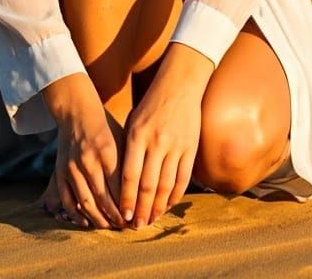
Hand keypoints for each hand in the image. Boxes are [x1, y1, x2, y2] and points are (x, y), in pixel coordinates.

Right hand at [40, 76, 123, 229]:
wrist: (76, 112)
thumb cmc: (106, 126)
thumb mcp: (122, 140)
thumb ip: (129, 164)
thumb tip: (142, 193)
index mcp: (108, 152)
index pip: (121, 188)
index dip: (129, 207)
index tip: (138, 217)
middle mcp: (89, 161)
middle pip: (104, 200)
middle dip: (117, 218)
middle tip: (127, 227)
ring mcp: (73, 168)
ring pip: (87, 204)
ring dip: (100, 220)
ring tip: (111, 226)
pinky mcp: (60, 172)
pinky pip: (68, 201)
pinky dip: (78, 215)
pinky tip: (88, 222)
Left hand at [119, 66, 204, 228]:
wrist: (180, 85)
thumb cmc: (151, 105)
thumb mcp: (133, 123)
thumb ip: (128, 150)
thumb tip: (121, 183)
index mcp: (137, 135)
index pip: (130, 175)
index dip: (127, 199)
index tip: (123, 216)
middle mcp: (156, 142)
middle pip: (148, 185)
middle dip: (141, 209)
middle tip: (136, 226)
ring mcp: (175, 146)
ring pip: (166, 186)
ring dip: (158, 207)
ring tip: (151, 220)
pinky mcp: (190, 148)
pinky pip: (182, 178)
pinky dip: (175, 195)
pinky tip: (167, 206)